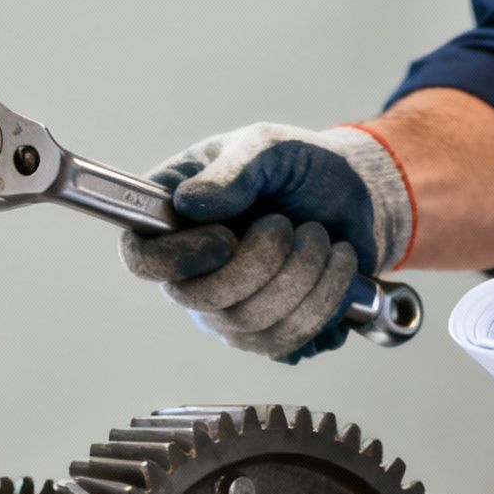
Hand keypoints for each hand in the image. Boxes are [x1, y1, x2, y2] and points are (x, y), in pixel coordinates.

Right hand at [120, 123, 412, 361]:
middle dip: (262, 263)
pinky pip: (288, 344)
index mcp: (173, 220)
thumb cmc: (297, 167)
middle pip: (202, 300)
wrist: (352, 197)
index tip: (225, 239)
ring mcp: (228, 312)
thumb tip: (188, 203)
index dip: (177, 260)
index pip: (141, 259)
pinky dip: (326, 302)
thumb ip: (232, 171)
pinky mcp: (269, 336)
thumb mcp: (268, 148)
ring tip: (323, 238)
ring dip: (303, 276)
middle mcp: (192, 274)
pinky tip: (337, 269)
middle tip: (291, 225)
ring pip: (252, 324)